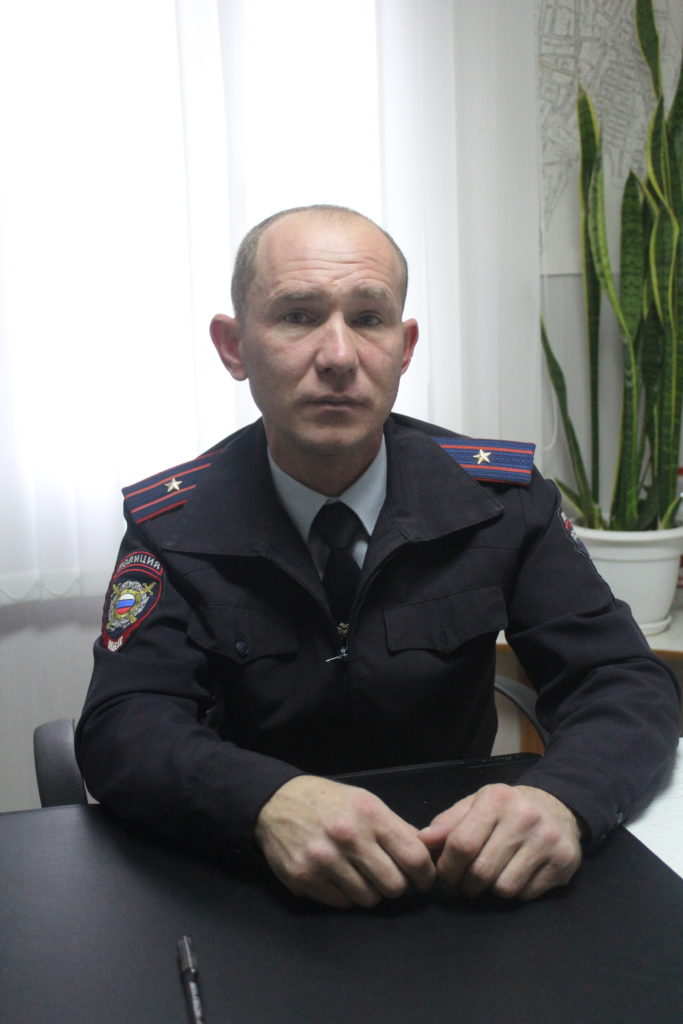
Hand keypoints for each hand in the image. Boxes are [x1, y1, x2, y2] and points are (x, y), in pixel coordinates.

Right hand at [254, 775, 435, 908]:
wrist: (276, 802)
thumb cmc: (328, 801)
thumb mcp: (366, 801)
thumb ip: (396, 828)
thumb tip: (427, 855)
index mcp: (369, 814)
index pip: (414, 858)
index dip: (425, 874)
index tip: (422, 878)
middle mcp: (348, 837)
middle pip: (395, 886)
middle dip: (397, 885)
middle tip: (387, 876)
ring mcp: (324, 860)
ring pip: (369, 899)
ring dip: (370, 891)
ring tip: (359, 873)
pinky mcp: (305, 879)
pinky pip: (342, 903)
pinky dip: (345, 894)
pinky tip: (337, 876)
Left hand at [419, 784, 581, 900]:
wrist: (557, 807)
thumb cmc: (506, 809)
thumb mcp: (476, 806)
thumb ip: (448, 823)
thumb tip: (423, 840)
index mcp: (496, 799)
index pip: (462, 844)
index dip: (447, 868)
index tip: (444, 877)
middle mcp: (524, 817)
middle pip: (481, 871)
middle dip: (466, 885)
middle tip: (464, 883)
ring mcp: (547, 840)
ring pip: (504, 888)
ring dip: (491, 890)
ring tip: (490, 877)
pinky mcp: (563, 862)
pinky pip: (526, 894)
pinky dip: (515, 892)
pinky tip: (515, 875)